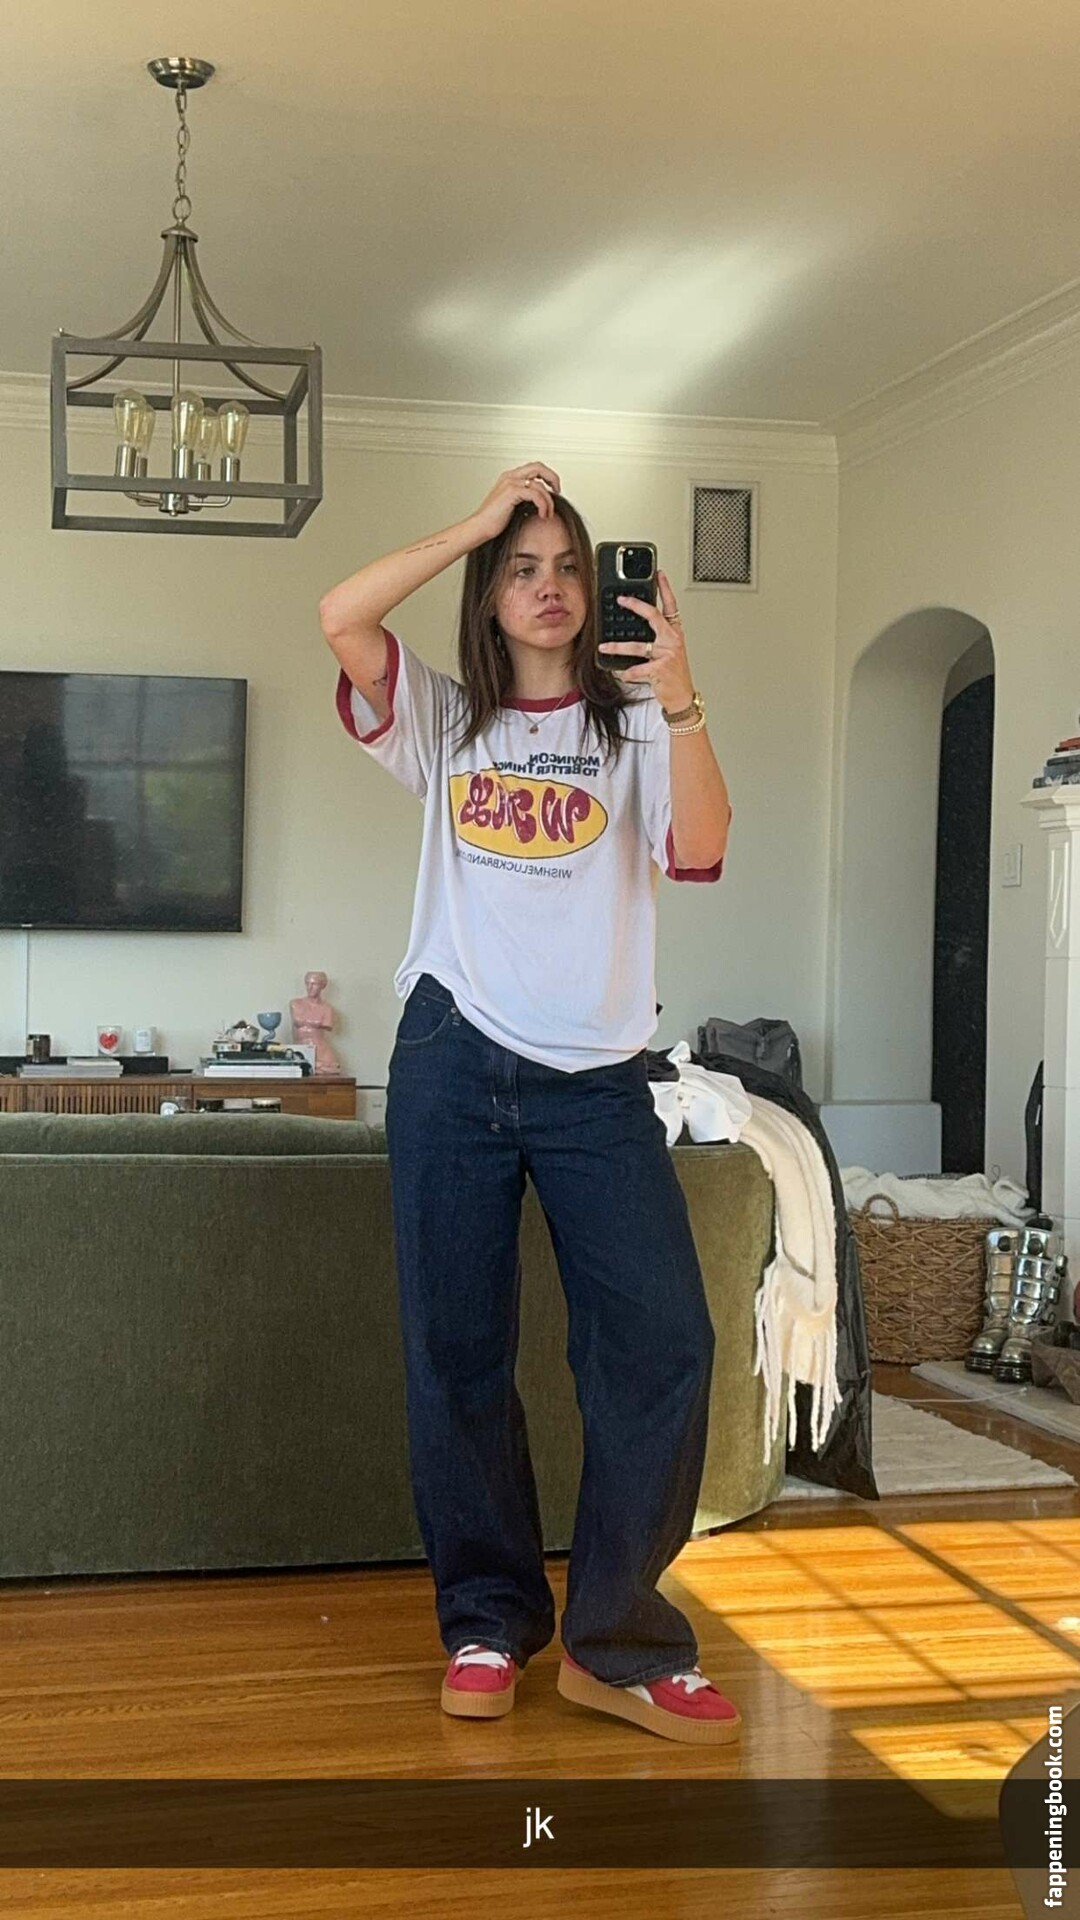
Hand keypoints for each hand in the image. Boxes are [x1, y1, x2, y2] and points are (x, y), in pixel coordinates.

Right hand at [467, 463, 561, 544]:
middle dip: (552, 478)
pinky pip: (536, 494)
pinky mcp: (511, 492)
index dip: (547, 476)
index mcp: (509, 478)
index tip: (554, 489)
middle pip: (538, 467)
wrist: (480, 527)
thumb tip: (540, 502)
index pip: (534, 468)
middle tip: (558, 492)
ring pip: (539, 484)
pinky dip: (543, 505)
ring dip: (548, 500)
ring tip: (548, 513)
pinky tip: (543, 515)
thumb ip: (524, 499)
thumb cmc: (493, 521)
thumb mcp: (512, 506)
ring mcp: (510, 483)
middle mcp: (510, 477)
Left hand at [598, 569, 694, 711]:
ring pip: (637, 646)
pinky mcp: (660, 669)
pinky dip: (626, 672)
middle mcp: (672, 640)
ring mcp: (667, 654)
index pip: (671, 605)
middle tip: (621, 600)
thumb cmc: (674, 674)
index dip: (665, 588)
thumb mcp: (670, 651)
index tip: (658, 575)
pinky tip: (622, 673)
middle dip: (635, 605)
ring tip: (605, 647)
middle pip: (653, 616)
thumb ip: (657, 638)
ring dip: (617, 647)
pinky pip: (636, 669)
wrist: (682, 696)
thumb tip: (636, 629)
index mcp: (675, 633)